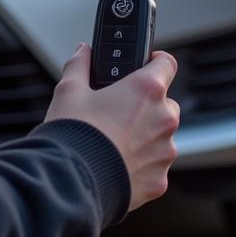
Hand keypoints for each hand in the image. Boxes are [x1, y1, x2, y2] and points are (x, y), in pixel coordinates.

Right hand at [45, 44, 179, 211]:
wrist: (72, 184)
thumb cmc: (74, 134)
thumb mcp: (69, 91)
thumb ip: (80, 65)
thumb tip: (83, 52)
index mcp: (147, 90)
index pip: (166, 64)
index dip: (154, 62)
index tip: (145, 66)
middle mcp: (163, 118)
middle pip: (165, 103)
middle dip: (146, 105)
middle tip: (118, 111)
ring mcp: (164, 151)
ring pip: (161, 136)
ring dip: (146, 136)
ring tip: (114, 142)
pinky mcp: (159, 180)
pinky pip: (154, 166)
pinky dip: (141, 165)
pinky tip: (116, 164)